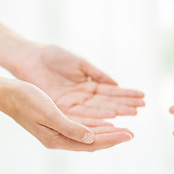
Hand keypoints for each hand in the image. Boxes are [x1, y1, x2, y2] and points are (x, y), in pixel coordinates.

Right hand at [5, 80, 132, 150]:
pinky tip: (107, 123)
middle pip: (93, 141)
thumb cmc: (27, 101)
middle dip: (114, 137)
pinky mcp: (60, 123)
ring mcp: (60, 131)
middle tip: (132, 134)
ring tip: (124, 130)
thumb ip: (70, 128)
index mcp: (58, 139)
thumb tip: (92, 138)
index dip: (111, 139)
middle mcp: (61, 138)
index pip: (91, 142)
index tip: (128, 135)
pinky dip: (98, 125)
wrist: (9, 94)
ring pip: (90, 134)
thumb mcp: (49, 113)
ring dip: (108, 132)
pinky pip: (84, 127)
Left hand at [14, 45, 144, 119]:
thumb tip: (117, 84)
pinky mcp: (62, 109)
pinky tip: (113, 115)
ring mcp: (74, 105)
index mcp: (88, 87)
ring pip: (99, 110)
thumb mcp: (81, 64)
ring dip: (117, 111)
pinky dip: (98, 115)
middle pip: (108, 103)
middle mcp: (83, 99)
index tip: (142, 97)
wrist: (31, 57)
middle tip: (142, 107)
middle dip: (126, 104)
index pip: (111, 93)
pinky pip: (83, 114)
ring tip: (133, 112)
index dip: (126, 95)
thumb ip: (98, 75)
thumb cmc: (54, 57)